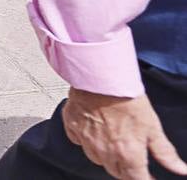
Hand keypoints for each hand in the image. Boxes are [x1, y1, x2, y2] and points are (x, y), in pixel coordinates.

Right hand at [63, 88, 186, 179]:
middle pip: (116, 172)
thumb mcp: (153, 126)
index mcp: (127, 154)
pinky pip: (78, 142)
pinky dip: (86, 140)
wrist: (100, 77)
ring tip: (113, 143)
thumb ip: (165, 152)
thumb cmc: (127, 98)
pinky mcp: (71, 126)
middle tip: (133, 159)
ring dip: (106, 157)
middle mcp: (105, 151)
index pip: (137, 179)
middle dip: (126, 171)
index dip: (145, 179)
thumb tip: (181, 169)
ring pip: (96, 159)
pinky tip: (94, 130)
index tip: (149, 176)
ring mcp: (86, 140)